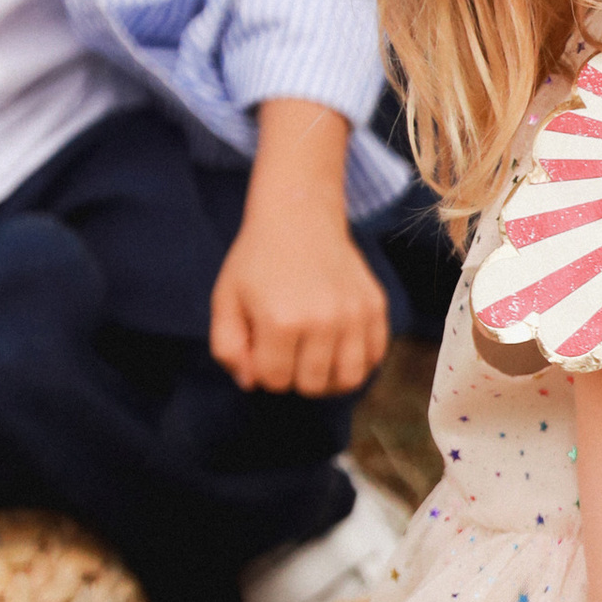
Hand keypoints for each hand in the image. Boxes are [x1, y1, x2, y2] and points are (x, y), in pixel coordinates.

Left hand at [212, 208, 389, 395]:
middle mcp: (323, 321)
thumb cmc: (257, 261)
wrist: (300, 216)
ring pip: (349, 379)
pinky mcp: (376, 306)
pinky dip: (357, 362)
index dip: (262, 370)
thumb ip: (227, 348)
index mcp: (281, 321)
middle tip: (286, 350)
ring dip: (328, 378)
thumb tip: (251, 384)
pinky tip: (338, 347)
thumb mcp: (225, 300)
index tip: (260, 346)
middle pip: (312, 385)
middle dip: (294, 376)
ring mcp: (354, 314)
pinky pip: (374, 357)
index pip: (275, 381)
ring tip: (314, 359)